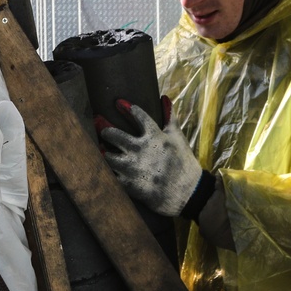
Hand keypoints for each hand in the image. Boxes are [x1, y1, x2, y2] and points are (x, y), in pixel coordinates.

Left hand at [95, 96, 202, 216]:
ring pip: (108, 157)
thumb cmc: (184, 163)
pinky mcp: (131, 185)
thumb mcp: (178, 137)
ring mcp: (135, 168)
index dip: (127, 108)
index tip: (118, 103)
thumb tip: (164, 98)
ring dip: (103, 152)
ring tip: (101, 149)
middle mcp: (142, 150)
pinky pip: (111, 177)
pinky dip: (106, 172)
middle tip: (101, 127)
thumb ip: (169, 117)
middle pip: (115, 135)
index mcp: (155, 137)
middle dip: (105, 129)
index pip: (138, 116)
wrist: (189, 193)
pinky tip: (103, 168)